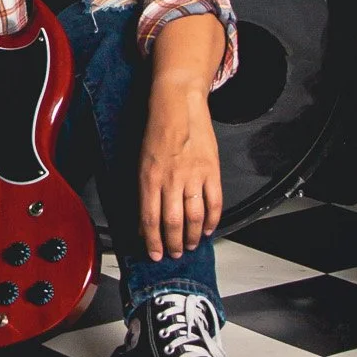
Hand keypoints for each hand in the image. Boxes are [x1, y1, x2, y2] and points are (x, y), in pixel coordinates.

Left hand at [138, 72, 224, 259]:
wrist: (178, 102)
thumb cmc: (157, 128)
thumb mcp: (142, 160)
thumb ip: (145, 190)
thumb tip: (145, 219)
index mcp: (149, 177)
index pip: (150, 219)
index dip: (152, 242)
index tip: (155, 254)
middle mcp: (170, 179)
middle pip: (172, 223)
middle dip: (173, 244)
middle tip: (175, 254)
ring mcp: (193, 175)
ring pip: (194, 217)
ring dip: (192, 236)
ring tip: (190, 245)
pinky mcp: (211, 170)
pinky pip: (214, 202)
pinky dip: (213, 220)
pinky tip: (208, 229)